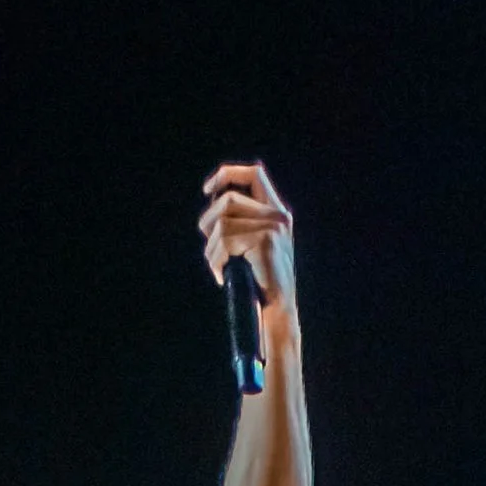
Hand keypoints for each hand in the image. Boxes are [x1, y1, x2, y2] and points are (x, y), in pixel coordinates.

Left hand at [201, 160, 296, 313]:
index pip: (254, 174)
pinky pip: (224, 241)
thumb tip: (213, 200)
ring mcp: (273, 227)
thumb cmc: (260, 283)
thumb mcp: (254, 245)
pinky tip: (221, 276)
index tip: (207, 190)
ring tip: (218, 267)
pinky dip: (215, 261)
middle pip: (228, 199)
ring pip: (222, 223)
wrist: (277, 311)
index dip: (228, 175)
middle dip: (208, 221)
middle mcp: (277, 215)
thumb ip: (242, 222)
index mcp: (277, 212)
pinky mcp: (264, 241)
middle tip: (209, 247)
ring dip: (211, 249)